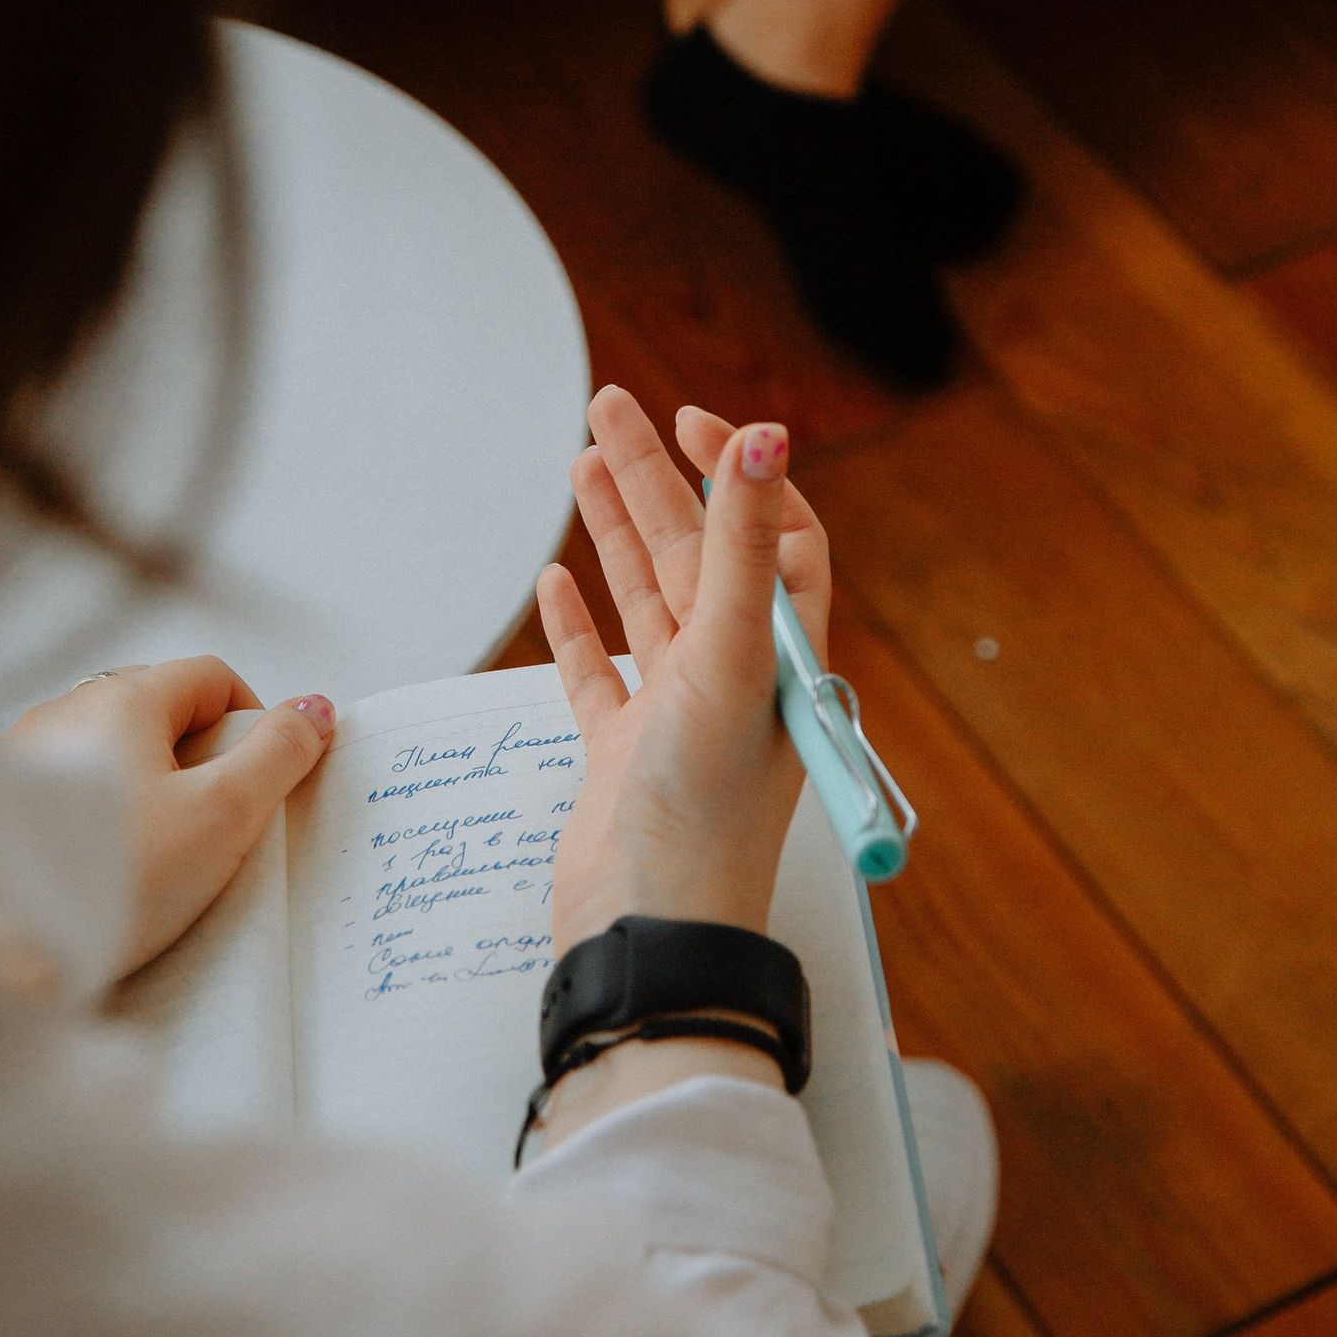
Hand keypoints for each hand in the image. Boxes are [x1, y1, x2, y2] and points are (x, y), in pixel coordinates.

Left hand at [5, 657, 334, 975]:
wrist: (0, 959)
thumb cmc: (114, 881)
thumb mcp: (224, 815)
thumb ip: (279, 754)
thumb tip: (313, 709)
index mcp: (122, 698)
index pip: (212, 676)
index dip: (252, 721)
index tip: (262, 778)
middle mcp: (65, 709)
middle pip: (159, 709)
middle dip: (199, 756)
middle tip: (214, 823)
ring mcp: (22, 755)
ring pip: (111, 750)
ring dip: (148, 786)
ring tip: (157, 854)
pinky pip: (68, 789)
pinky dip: (99, 814)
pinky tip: (102, 866)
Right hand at [539, 385, 830, 954]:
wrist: (654, 930)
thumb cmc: (706, 809)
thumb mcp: (734, 657)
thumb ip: (746, 544)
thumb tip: (769, 436)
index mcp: (780, 651)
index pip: (771, 534)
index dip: (739, 474)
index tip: (690, 422)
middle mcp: (734, 676)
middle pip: (695, 550)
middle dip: (653, 476)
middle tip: (607, 405)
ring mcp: (675, 715)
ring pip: (645, 599)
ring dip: (613, 531)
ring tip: (579, 462)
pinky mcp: (622, 756)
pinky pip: (599, 674)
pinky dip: (578, 626)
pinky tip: (555, 584)